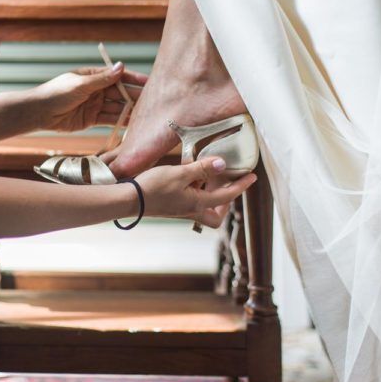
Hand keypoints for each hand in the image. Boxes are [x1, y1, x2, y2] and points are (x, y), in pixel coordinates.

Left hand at [33, 64, 146, 132]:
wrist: (39, 112)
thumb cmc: (56, 93)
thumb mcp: (81, 84)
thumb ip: (102, 79)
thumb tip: (121, 66)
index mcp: (94, 76)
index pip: (119, 77)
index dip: (134, 80)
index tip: (150, 82)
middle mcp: (97, 90)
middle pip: (120, 93)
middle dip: (136, 97)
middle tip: (153, 102)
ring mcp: (95, 105)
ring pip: (117, 107)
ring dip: (130, 111)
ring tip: (146, 115)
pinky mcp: (92, 119)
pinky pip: (109, 119)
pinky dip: (120, 121)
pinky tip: (133, 123)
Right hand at [135, 157, 256, 227]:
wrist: (128, 200)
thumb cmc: (153, 187)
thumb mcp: (180, 173)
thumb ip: (202, 168)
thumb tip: (223, 164)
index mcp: (197, 204)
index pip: (226, 196)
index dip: (241, 186)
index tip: (252, 177)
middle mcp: (190, 211)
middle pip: (215, 217)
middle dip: (225, 204)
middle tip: (227, 186)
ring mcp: (180, 210)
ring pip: (202, 210)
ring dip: (210, 196)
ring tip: (207, 176)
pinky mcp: (171, 207)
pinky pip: (190, 202)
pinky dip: (195, 191)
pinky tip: (188, 177)